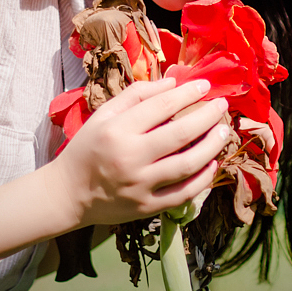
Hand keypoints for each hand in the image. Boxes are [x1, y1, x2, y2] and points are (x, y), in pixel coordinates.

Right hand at [47, 78, 229, 228]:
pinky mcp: (147, 207)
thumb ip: (136, 95)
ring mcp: (140, 185)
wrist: (68, 193)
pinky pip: (183, 193)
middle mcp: (129, 158)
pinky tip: (212, 164)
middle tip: (222, 106)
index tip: (205, 86)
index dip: (188, 93)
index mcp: (117, 130)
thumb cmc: (87, 148)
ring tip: (224, 132)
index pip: (162, 106)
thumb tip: (172, 83)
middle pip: (181, 134)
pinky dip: (203, 179)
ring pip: (188, 164)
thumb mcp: (103, 115)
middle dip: (208, 117)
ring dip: (212, 146)